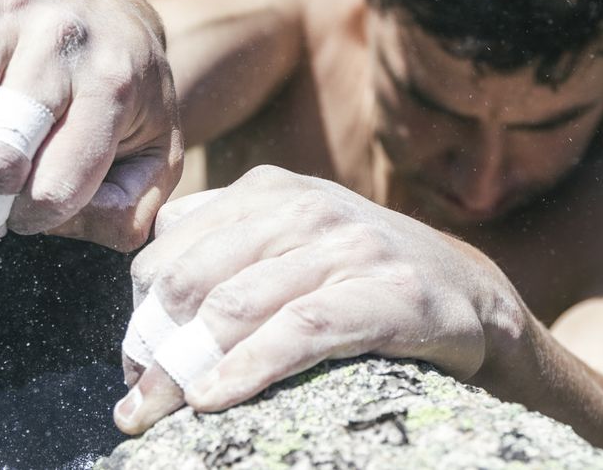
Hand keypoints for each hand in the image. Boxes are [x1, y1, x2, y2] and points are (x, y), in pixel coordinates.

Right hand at [0, 0, 182, 253]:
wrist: (113, 18)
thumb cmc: (129, 103)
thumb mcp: (157, 158)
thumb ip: (131, 208)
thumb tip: (73, 221)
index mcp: (115, 84)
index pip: (55, 184)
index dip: (32, 219)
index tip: (25, 222)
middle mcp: (63, 38)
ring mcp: (12, 8)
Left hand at [113, 165, 519, 433]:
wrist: (467, 291)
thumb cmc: (360, 275)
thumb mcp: (292, 240)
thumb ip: (225, 246)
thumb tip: (144, 293)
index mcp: (269, 190)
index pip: (169, 243)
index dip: (139, 307)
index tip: (135, 361)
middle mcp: (305, 208)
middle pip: (190, 277)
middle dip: (152, 346)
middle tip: (139, 400)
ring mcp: (350, 246)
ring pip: (234, 306)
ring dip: (182, 370)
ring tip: (155, 413)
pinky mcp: (389, 294)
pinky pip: (299, 331)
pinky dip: (246, 370)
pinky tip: (213, 400)